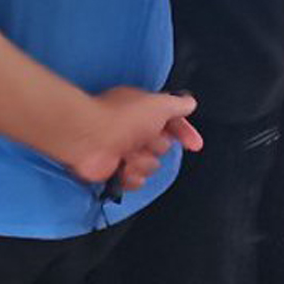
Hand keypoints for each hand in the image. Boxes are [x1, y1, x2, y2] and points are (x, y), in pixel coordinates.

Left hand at [63, 87, 202, 188]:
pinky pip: (136, 180)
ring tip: (127, 154)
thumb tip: (189, 103)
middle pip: (162, 147)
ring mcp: (122, 150)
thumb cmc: (120, 117)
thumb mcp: (157, 104)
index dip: (184, 133)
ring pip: (151, 166)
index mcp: (141, 112)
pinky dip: (130, 175)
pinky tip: (121, 167)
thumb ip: (176, 104)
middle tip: (142, 139)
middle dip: (156, 146)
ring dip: (142, 162)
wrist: (89, 137)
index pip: (170, 123)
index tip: (194, 144)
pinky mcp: (113, 169)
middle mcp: (132, 130)